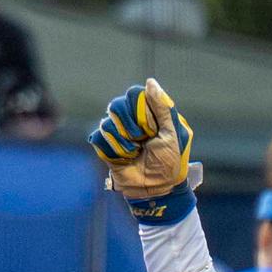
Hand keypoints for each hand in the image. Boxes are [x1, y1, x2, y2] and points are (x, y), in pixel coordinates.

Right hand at [87, 79, 198, 226]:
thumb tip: (150, 82)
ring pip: (107, 123)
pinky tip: (125, 159)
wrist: (156, 189)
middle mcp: (129, 119)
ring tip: (136, 153)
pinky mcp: (105, 146)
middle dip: (132, 127)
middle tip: (144, 141)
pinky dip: (114, 151)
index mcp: (147, 112)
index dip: (141, 109)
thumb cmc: (169, 162)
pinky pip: (100, 138)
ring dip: (125, 142)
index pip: (134, 94)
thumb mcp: (172, 134)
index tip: (152, 128)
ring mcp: (116, 132)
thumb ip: (162, 108)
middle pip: (117, 105)